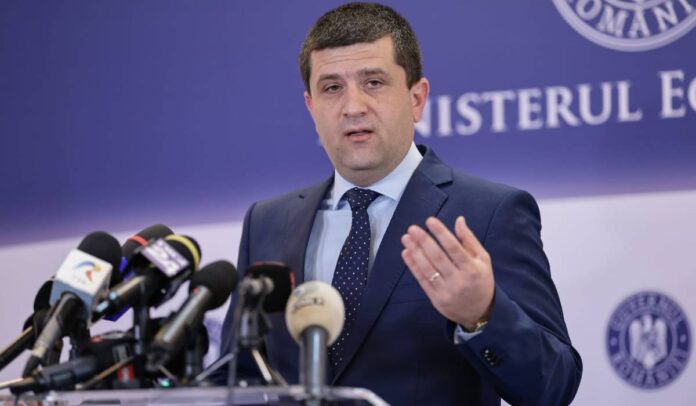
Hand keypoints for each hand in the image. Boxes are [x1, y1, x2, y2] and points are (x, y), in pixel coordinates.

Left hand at [400, 216, 494, 330]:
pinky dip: (413, 266)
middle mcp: (459, 280)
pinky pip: (422, 280)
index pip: (454, 248)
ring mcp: (446, 291)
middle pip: (438, 257)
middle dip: (424, 241)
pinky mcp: (436, 299)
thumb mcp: (482, 260)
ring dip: (415, 252)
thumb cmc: (481, 280)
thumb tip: (459, 220)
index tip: (430, 221)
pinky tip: (406, 253)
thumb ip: (469, 240)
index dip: (441, 233)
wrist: (479, 313)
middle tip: (412, 228)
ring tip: (406, 238)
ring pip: (428, 269)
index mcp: (472, 269)